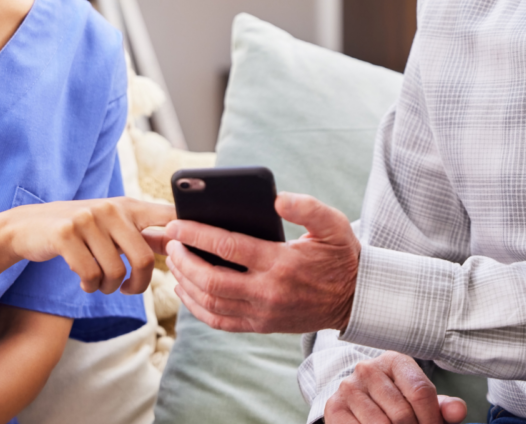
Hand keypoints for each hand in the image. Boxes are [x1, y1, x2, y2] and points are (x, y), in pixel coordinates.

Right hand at [8, 197, 174, 294]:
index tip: (187, 255)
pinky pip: (90, 275)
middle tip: (127, 289)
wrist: (27, 226)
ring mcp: (87, 220)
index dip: (185, 235)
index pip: (168, 216)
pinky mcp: (65, 234)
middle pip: (143, 258)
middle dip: (138, 284)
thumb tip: (179, 245)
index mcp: (128, 206)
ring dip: (107, 287)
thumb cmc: (78, 231)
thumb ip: (142, 233)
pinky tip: (84, 282)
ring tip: (98, 282)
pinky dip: (90, 287)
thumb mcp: (111, 225)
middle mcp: (111, 209)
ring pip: (115, 272)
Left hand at [164, 192, 358, 332]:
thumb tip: (277, 198)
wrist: (355, 299)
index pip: (228, 248)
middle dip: (184, 260)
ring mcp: (263, 313)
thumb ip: (306, 207)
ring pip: (211, 303)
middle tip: (170, 243)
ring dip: (186, 283)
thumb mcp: (334, 224)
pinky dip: (197, 308)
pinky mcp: (261, 326)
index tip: (176, 224)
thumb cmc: (341, 256)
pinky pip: (220, 321)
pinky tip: (186, 290)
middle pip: (211, 280)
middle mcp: (268, 291)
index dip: (196, 235)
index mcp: (282, 263)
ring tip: (174, 262)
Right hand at [326, 352, 467, 423]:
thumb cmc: (396, 400)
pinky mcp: (334, 407)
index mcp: (395, 360)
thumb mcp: (420, 400)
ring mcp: (349, 387)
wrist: (358, 399)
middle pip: (402, 414)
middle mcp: (368, 368)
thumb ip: (442, 406)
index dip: (432, 420)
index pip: (421, 392)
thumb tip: (458, 411)